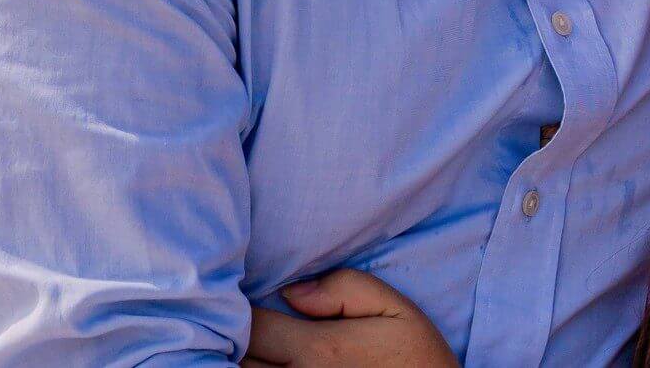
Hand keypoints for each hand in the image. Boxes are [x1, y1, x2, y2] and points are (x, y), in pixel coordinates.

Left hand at [243, 269, 459, 366]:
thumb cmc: (415, 356)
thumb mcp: (394, 307)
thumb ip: (344, 289)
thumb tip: (291, 291)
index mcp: (319, 350)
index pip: (254, 327)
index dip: (240, 308)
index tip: (240, 293)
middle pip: (240, 359)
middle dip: (234, 336)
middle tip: (234, 317)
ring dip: (240, 361)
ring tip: (242, 343)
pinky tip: (259, 364)